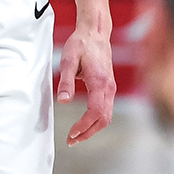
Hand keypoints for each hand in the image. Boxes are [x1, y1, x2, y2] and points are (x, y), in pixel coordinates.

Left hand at [56, 20, 115, 145]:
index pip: (95, 112)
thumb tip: (62, 100)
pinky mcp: (109, 86)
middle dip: (88, 133)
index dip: (83, 126)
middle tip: (72, 140)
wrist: (96, 33)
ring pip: (107, 116)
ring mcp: (111, 87)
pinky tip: (84, 123)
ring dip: (92, 128)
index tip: (71, 134)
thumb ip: (66, 81)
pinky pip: (106, 109)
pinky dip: (96, 120)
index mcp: (99, 82)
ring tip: (76, 135)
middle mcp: (109, 87)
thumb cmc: (81, 44)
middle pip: (104, 119)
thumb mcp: (68, 60)